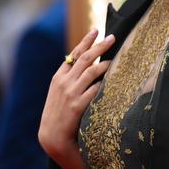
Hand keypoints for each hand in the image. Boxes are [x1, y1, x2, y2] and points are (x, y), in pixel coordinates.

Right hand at [39, 29, 114, 160]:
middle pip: (85, 58)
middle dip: (100, 46)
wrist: (52, 138)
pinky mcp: (76, 106)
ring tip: (116, 59)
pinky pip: (94, 90)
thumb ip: (69, 79)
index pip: (74, 54)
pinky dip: (103, 84)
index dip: (86, 41)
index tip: (96, 30)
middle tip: (113, 38)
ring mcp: (70, 93)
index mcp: (59, 77)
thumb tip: (85, 65)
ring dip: (105, 64)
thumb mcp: (59, 94)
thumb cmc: (58, 115)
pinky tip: (112, 80)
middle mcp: (64, 82)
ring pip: (91, 71)